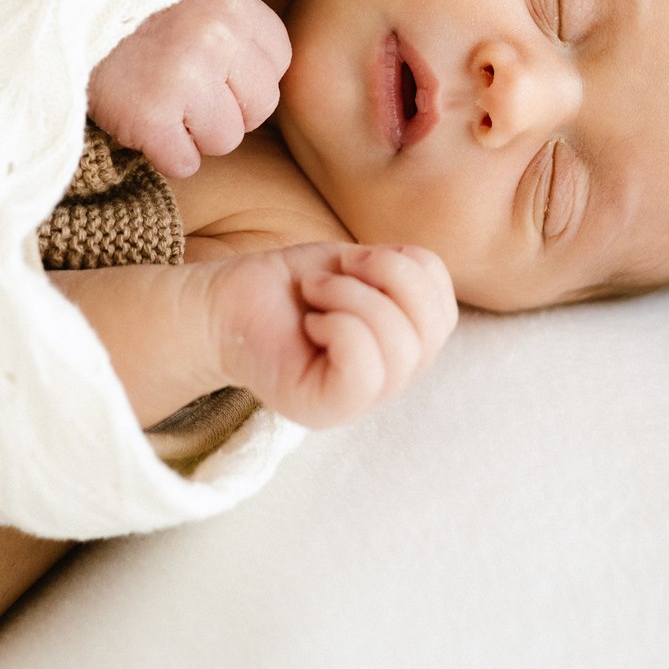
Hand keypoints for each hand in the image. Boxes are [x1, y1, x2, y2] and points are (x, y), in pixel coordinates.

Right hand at [87, 0, 290, 176]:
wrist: (56, 13)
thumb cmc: (129, 7)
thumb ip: (231, 24)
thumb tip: (263, 74)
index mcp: (233, 2)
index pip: (278, 61)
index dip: (244, 75)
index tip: (211, 69)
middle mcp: (216, 36)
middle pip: (260, 108)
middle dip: (226, 109)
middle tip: (183, 91)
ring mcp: (184, 76)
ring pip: (225, 140)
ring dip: (192, 134)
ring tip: (158, 101)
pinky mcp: (149, 115)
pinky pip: (184, 163)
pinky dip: (162, 153)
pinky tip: (141, 122)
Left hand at [205, 242, 457, 429]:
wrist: (223, 300)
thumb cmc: (290, 285)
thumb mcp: (357, 266)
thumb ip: (400, 274)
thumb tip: (422, 270)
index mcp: (402, 346)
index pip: (445, 310)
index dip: (412, 266)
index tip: (360, 258)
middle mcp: (387, 380)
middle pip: (432, 330)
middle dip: (386, 275)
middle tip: (335, 271)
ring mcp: (357, 401)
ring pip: (400, 347)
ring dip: (353, 295)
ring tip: (317, 293)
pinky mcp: (325, 409)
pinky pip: (364, 367)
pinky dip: (340, 323)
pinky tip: (310, 321)